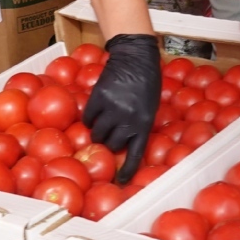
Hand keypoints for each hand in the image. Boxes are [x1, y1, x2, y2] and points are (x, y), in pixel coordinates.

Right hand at [81, 33, 160, 183]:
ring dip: (98, 132)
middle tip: (109, 135)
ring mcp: (112, 109)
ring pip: (97, 134)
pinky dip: (89, 117)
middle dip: (110, 143)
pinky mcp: (98, 98)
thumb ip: (140, 124)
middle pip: (112, 145)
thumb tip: (126, 142)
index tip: (120, 182)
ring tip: (101, 123)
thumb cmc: (147, 82)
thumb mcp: (150, 106)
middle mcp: (128, 119)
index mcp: (145, 123)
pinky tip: (95, 111)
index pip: (136, 153)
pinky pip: (88, 117)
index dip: (127, 170)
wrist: (135, 57)